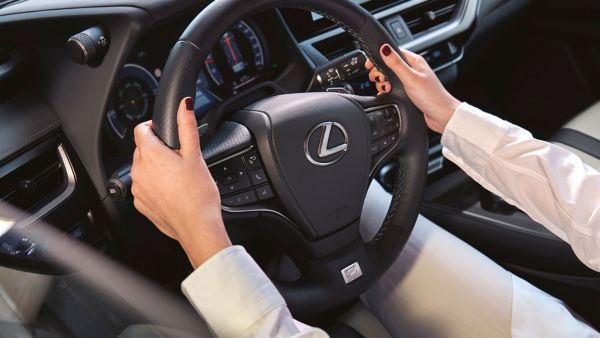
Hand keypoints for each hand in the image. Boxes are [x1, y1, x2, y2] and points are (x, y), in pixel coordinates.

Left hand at [131, 97, 230, 268]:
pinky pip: (144, 187)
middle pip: (142, 149)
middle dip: (158, 149)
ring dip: (156, 168)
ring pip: (143, 169)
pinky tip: (173, 191)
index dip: (154, 127)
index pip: (141, 129)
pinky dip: (155, 185)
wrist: (197, 226)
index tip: (167, 134)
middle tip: (180, 158)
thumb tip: (183, 105)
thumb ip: (187, 126)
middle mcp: (138, 171)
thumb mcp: (195, 154)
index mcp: (150, 155)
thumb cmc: (198, 194)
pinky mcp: (141, 204)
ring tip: (178, 176)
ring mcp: (138, 189)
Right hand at [365, 44, 460, 133]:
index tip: (370, 65)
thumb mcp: (410, 78)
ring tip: (386, 88)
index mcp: (414, 61)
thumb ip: (396, 63)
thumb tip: (384, 49)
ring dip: (383, 83)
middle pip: (388, 65)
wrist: (441, 115)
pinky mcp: (408, 92)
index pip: (393, 52)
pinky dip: (387, 91)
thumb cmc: (432, 96)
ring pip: (389, 77)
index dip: (380, 57)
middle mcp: (412, 69)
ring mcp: (410, 81)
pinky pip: (393, 88)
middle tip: (379, 79)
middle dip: (380, 72)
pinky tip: (387, 94)